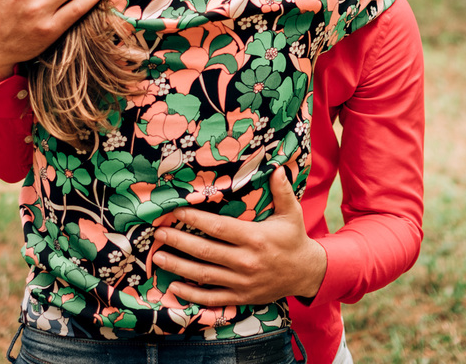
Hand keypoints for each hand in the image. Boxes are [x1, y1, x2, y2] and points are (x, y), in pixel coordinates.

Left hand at [152, 167, 325, 304]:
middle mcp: (246, 262)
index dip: (195, 219)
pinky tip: (175, 287)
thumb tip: (276, 167)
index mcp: (255, 239)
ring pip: (204, 275)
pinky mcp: (241, 297)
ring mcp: (242, 282)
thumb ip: (282, 190)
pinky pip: (212, 298)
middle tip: (158, 234)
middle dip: (179, 242)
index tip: (176, 210)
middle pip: (205, 251)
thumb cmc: (294, 239)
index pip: (219, 228)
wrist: (306, 274)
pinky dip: (192, 295)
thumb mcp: (291, 213)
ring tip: (158, 257)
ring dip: (178, 267)